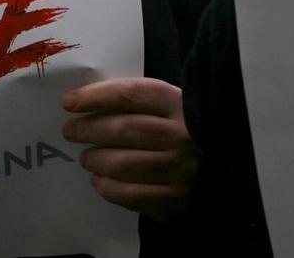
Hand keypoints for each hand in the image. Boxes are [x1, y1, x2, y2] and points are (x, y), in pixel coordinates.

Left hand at [62, 77, 197, 219]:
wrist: (223, 167)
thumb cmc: (188, 132)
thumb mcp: (175, 107)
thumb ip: (140, 103)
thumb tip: (87, 102)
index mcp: (181, 105)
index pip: (132, 94)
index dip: (97, 96)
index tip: (70, 101)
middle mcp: (183, 135)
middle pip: (124, 129)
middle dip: (89, 129)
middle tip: (70, 131)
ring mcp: (180, 169)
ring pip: (123, 164)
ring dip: (95, 160)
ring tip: (86, 157)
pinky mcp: (175, 199)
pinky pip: (130, 195)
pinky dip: (107, 187)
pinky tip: (99, 180)